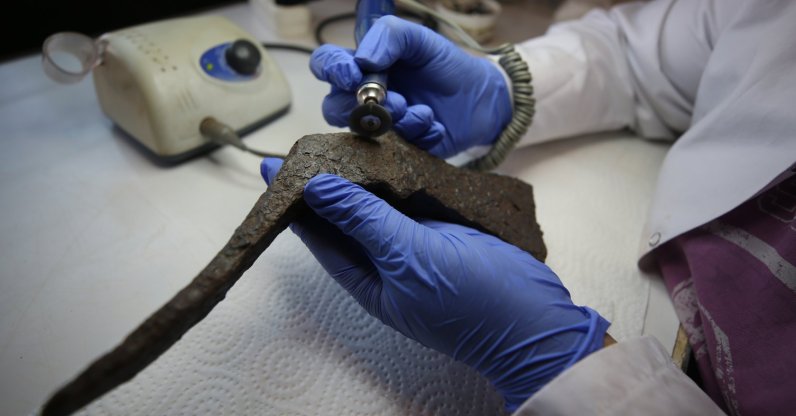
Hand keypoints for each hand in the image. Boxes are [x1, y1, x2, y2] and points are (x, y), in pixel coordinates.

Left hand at [261, 158, 608, 410]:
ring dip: (367, 173)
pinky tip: (394, 150)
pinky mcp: (446, 229)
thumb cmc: (472, 302)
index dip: (297, 202)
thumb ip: (364, 219)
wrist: (537, 319)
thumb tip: (317, 190)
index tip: (274, 166)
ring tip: (345, 137)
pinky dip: (404, 175)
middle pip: (348, 216)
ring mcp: (418, 244)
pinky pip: (415, 198)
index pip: (321, 236)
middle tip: (310, 141)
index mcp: (369, 279)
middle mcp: (388, 261)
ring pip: (382, 203)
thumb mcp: (410, 257)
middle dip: (329, 182)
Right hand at [310, 16, 511, 158]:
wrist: (483, 98)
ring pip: (361, 132)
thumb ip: (390, 36)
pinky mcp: (398, 151)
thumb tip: (363, 60)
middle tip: (394, 99)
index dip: (331, 69)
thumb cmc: (447, 66)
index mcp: (364, 67)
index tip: (351, 74)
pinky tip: (435, 124)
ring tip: (419, 110)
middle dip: (362, 104)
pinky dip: (418, 133)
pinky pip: (394, 149)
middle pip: (333, 106)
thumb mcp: (421, 39)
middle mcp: (365, 98)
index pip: (326, 64)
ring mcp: (380, 127)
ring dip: (391, 120)